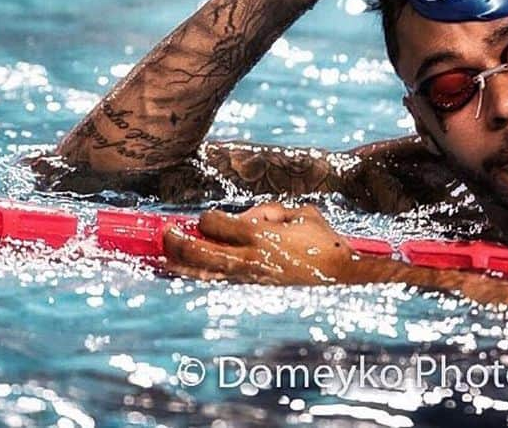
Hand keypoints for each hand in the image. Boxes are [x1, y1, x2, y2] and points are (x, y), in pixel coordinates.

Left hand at [162, 202, 363, 284]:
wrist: (343, 280)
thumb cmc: (326, 245)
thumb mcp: (302, 215)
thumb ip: (271, 211)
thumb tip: (249, 216)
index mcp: (260, 235)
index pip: (215, 224)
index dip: (208, 219)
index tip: (210, 220)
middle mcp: (248, 258)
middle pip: (199, 250)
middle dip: (177, 241)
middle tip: (167, 233)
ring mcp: (248, 280)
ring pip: (203, 274)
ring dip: (180, 266)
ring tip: (164, 261)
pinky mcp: (254, 295)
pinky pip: (218, 289)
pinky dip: (200, 283)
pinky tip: (188, 280)